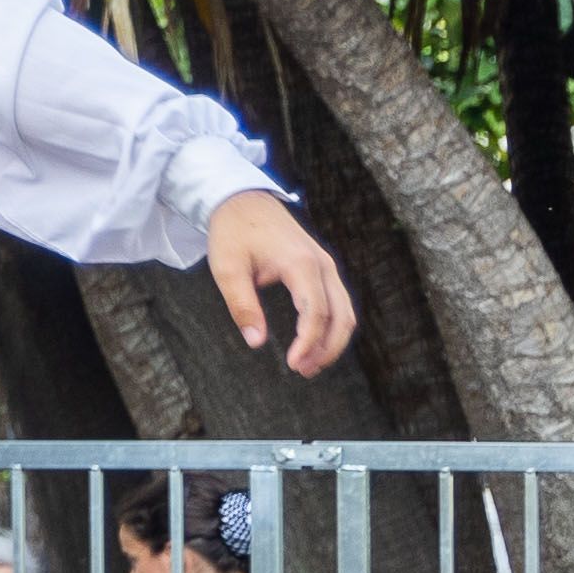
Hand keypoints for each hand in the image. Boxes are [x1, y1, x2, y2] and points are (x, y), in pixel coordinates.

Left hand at [209, 189, 356, 376]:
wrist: (243, 201)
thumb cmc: (233, 233)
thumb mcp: (227, 270)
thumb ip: (242, 305)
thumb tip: (256, 342)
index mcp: (301, 264)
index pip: (316, 312)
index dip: (308, 342)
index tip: (294, 365)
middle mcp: (322, 265)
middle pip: (341, 315)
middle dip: (327, 348)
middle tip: (304, 371)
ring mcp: (327, 265)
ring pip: (346, 311)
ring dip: (333, 341)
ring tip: (309, 365)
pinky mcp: (324, 268)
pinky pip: (339, 302)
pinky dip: (332, 325)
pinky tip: (314, 343)